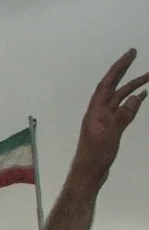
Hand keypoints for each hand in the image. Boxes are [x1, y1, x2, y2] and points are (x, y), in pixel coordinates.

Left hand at [70, 49, 148, 185]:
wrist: (88, 175)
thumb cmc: (94, 158)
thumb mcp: (110, 137)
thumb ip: (122, 117)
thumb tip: (136, 97)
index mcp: (94, 112)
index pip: (106, 84)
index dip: (118, 68)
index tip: (130, 54)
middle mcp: (98, 113)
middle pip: (112, 87)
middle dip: (123, 70)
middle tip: (134, 54)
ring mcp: (104, 120)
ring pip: (120, 98)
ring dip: (133, 87)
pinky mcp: (109, 128)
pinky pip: (122, 109)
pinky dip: (132, 101)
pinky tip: (142, 95)